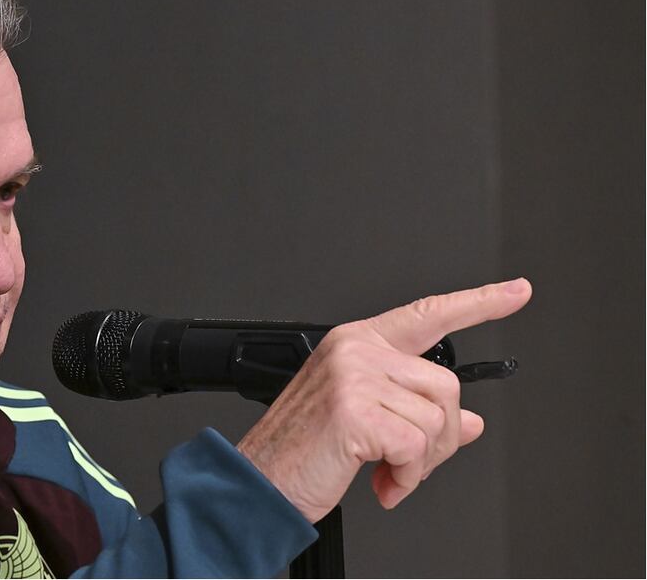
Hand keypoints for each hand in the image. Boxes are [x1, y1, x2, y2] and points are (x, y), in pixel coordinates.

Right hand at [236, 278, 531, 522]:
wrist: (259, 483)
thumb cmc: (301, 452)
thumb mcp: (366, 424)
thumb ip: (416, 413)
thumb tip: (468, 423)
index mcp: (356, 344)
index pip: (427, 315)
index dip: (478, 303)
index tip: (516, 291)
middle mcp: (355, 350)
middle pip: (445, 386)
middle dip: (438, 439)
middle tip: (405, 465)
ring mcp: (354, 375)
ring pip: (436, 419)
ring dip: (420, 464)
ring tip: (385, 473)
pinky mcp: (355, 409)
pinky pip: (416, 446)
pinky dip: (407, 476)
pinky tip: (381, 482)